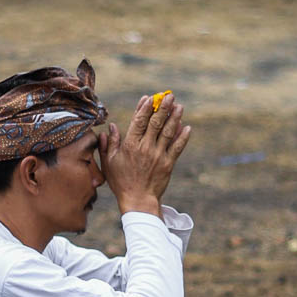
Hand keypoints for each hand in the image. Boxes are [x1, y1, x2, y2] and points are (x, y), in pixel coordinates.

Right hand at [98, 92, 191, 216]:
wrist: (138, 201)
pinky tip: (187, 127)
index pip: (139, 121)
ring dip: (175, 118)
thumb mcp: (109, 163)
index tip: (149, 97)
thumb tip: (111, 127)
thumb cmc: (121, 182)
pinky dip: (182, 137)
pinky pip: (177, 148)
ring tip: (179, 106)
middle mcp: (145, 148)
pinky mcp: (168, 164)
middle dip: (163, 107)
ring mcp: (158, 155)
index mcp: (130, 145)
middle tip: (169, 96)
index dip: (145, 108)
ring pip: (168, 132)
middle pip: (156, 123)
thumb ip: (109, 144)